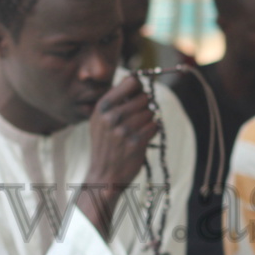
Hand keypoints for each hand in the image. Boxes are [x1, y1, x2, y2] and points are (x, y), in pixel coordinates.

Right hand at [81, 76, 158, 236]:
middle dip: (145, 106)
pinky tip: (142, 137)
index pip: (131, 82)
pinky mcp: (136, 142)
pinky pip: (155, 126)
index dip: (139, 87)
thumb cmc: (105, 143)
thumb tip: (135, 80)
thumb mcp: (100, 119)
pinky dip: (152, 131)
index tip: (137, 95)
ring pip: (150, 113)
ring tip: (137, 129)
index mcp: (102, 107)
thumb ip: (115, 100)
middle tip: (138, 116)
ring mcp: (124, 130)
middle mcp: (111, 117)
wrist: (104, 173)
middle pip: (144, 98)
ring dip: (148, 120)